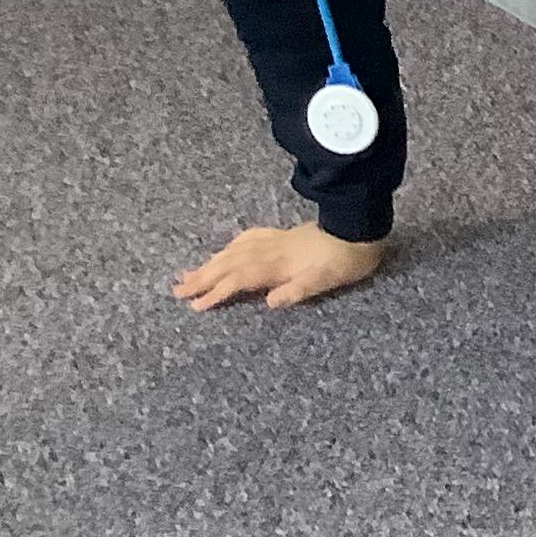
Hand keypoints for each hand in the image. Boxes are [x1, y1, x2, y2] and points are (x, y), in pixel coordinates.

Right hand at [174, 225, 385, 311]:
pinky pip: (246, 239)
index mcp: (276, 265)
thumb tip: (269, 302)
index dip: (216, 293)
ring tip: (188, 274)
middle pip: (228, 265)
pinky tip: (223, 251)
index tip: (195, 306)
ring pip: (233, 252)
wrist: (358, 230)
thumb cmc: (344, 262)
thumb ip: (297, 291)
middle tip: (177, 291)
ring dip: (209, 264)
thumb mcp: (325, 281)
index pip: (238, 280)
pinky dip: (229, 247)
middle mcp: (269, 251)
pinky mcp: (281, 235)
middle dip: (201, 278)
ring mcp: (273, 241)